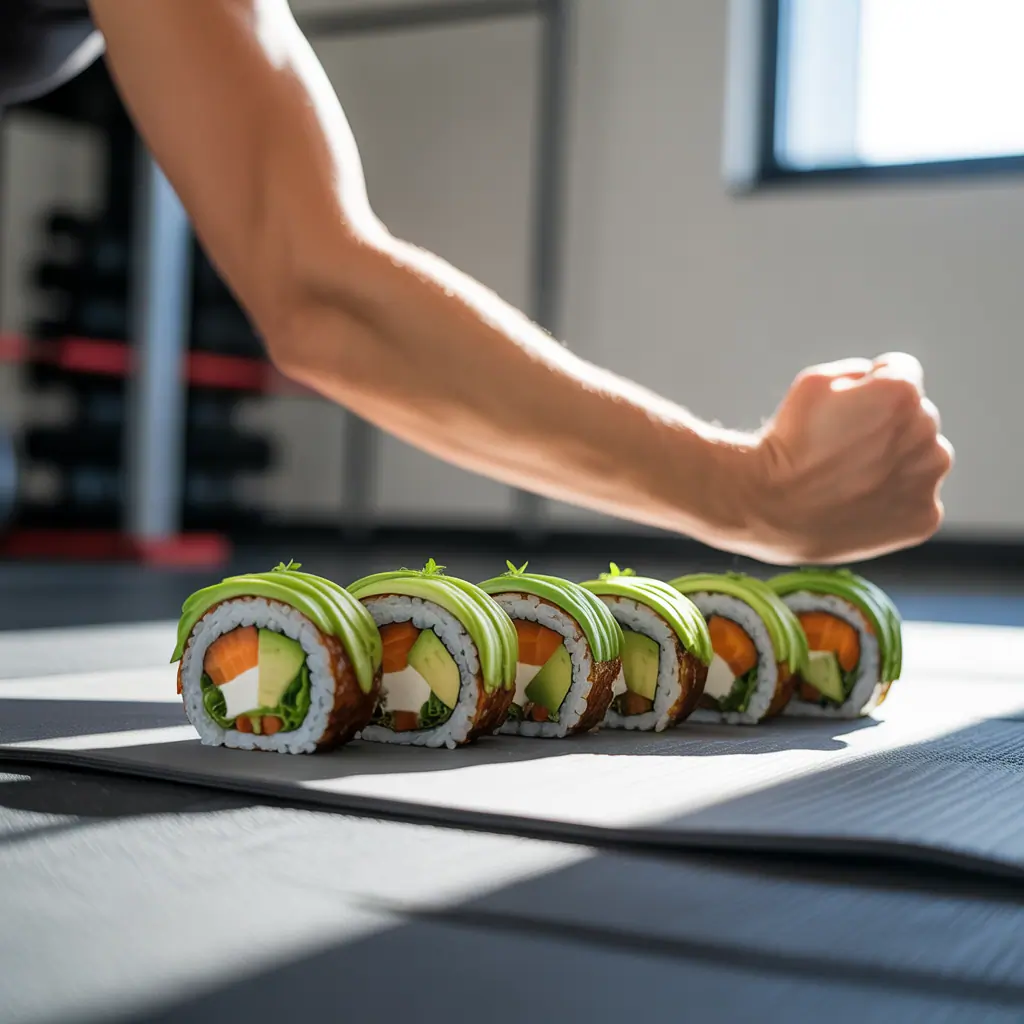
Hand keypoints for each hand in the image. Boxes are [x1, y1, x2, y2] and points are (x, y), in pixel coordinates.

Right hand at [748, 353, 953, 563]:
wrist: (772, 507)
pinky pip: (915, 501)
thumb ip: (857, 372)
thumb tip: (875, 382)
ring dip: (896, 465)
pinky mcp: (923, 517)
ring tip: (850, 479)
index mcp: (902, 393)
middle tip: (842, 449)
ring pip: (920, 461)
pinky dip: (894, 503)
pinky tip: (858, 504)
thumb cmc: (789, 443)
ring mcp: (927, 479)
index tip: (845, 409)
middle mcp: (926, 433)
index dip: (870, 387)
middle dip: (887, 428)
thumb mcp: (813, 382)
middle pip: (915, 419)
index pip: (903, 373)